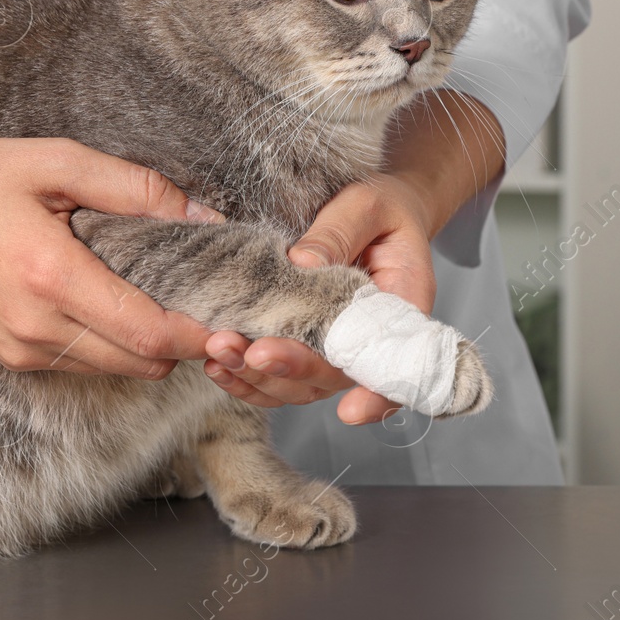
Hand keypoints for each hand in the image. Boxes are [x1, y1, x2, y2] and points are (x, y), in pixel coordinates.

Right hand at [0, 137, 220, 378]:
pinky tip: (111, 301)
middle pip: (141, 364)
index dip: (200, 334)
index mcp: (50, 277)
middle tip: (206, 301)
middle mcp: (34, 328)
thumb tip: (202, 215)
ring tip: (161, 296)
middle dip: (182, 342)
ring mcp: (17, 349)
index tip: (234, 317)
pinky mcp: (6, 355)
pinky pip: (80, 364)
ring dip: (146, 345)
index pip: (148, 333)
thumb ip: (135, 189)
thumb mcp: (55, 161)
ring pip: (114, 369)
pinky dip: (109, 343)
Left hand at [204, 173, 435, 423]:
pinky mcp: (305, 346)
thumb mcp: (366, 206)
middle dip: (289, 371)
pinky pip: (278, 377)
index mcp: (402, 308)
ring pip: (300, 387)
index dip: (377, 395)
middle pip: (333, 378)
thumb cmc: (382, 209)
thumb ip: (338, 233)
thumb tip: (300, 264)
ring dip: (258, 378)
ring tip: (220, 352)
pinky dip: (246, 378)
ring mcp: (334, 349)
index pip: (395, 363)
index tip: (349, 412)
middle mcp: (370, 340)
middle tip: (250, 352)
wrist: (380, 213)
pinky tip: (217, 364)